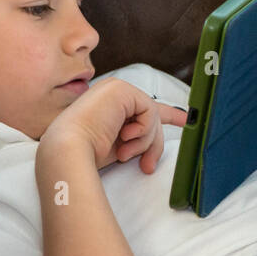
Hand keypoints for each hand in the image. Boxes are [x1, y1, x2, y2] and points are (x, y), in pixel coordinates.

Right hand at [44, 77, 187, 172]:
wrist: (70, 150)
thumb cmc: (89, 154)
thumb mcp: (121, 146)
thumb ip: (138, 138)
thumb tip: (156, 145)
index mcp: (110, 107)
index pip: (145, 108)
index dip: (169, 114)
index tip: (186, 119)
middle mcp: (113, 94)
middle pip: (153, 117)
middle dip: (154, 145)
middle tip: (146, 166)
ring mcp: (116, 89)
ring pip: (153, 116)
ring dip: (144, 141)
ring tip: (124, 152)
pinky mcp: (122, 89)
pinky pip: (150, 110)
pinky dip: (142, 129)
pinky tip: (124, 136)